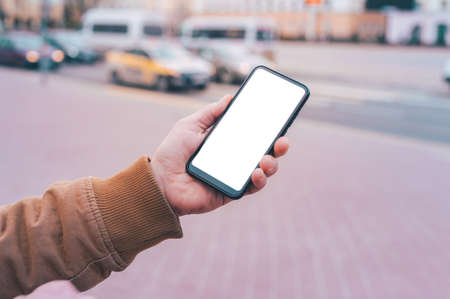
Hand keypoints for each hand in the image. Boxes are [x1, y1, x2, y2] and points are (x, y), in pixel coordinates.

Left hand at [151, 95, 289, 215]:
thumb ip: (210, 113)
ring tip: (267, 159)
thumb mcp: (189, 125)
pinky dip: (259, 180)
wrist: (160, 181)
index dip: (268, 128)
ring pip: (263, 170)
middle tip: (283, 141)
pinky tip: (257, 172)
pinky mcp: (231, 192)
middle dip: (279, 146)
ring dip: (272, 164)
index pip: (253, 134)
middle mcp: (234, 159)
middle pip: (264, 152)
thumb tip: (230, 97)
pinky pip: (251, 187)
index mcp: (226, 142)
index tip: (280, 119)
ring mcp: (234, 176)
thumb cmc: (172, 153)